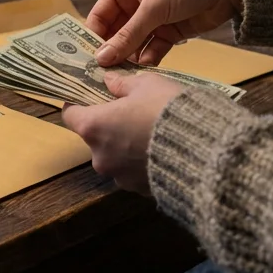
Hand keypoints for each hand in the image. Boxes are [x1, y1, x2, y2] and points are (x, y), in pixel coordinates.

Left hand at [61, 71, 183, 194]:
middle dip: (110, 125)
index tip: (91, 95)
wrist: (202, 150)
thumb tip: (110, 81)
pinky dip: (142, 161)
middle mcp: (100, 157)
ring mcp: (119, 177)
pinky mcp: (139, 190)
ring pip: (116, 156)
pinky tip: (163, 150)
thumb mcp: (147, 84)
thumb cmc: (167, 110)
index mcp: (94, 127)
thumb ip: (123, 84)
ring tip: (153, 133)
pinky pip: (135, 171)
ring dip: (127, 145)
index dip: (78, 103)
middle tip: (132, 111)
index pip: (70, 115)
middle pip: (95, 137)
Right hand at [87, 0, 241, 66]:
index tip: (87, 62)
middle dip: (112, 52)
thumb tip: (100, 59)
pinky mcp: (170, 32)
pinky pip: (152, 49)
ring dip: (130, 59)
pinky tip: (145, 69)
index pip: (100, 16)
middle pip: (115, 33)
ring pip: (134, 44)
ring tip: (123, 77)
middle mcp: (135, 3)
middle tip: (103, 76)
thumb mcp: (154, 8)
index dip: (94, 37)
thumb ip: (128, 35)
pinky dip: (149, 59)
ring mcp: (153, 19)